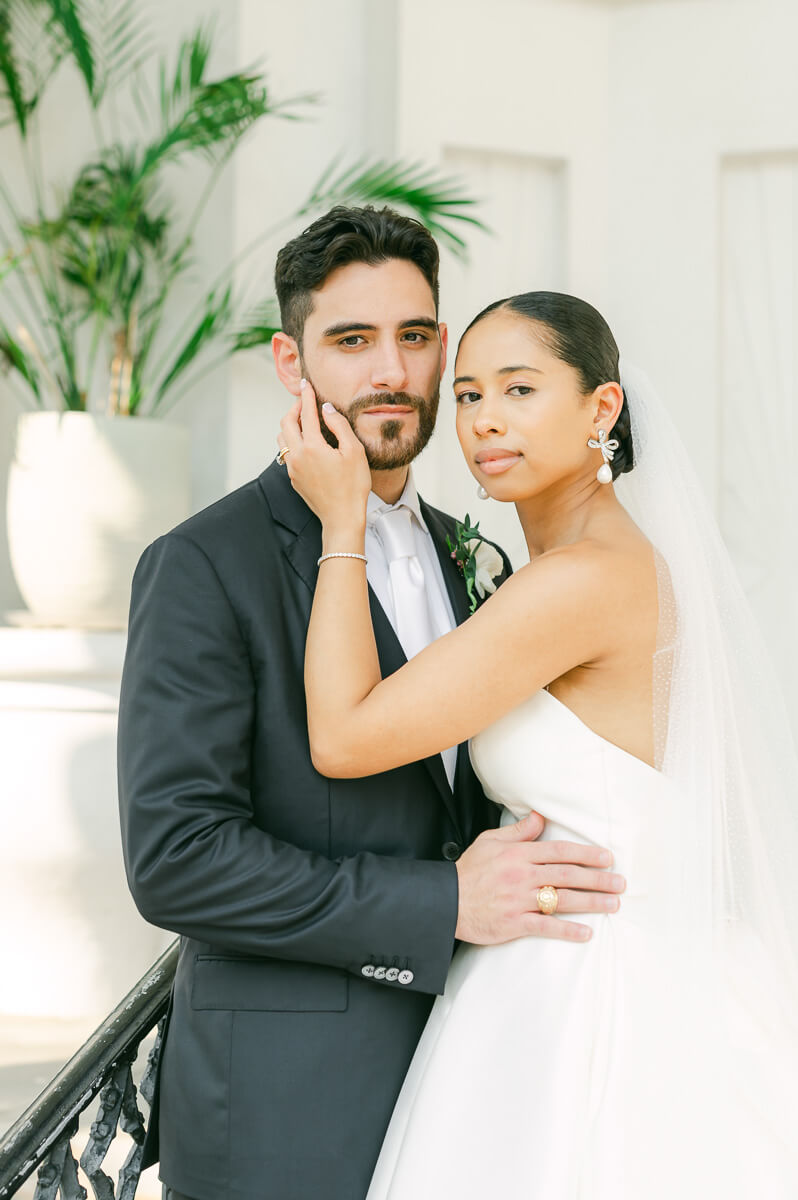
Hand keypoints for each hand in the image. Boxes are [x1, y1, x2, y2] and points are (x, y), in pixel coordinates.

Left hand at [279, 380, 371, 540]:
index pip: (307, 413)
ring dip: (291, 426)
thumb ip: (339, 426)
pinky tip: (307, 445)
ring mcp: (292, 469)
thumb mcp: (354, 452)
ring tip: (305, 423)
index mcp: (312, 446)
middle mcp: (297, 456)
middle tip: (306, 403)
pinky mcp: (293, 479)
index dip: (307, 396)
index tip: (306, 384)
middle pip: (286, 423)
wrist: (342, 518)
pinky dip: (293, 443)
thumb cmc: (353, 486)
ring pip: (283, 439)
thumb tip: (326, 410)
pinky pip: (287, 454)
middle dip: (295, 409)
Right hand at [455, 812, 625, 943]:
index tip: (607, 858)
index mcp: (518, 854)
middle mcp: (522, 875)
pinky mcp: (514, 923)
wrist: (445, 901)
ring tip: (613, 904)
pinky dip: (567, 930)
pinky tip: (586, 932)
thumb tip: (540, 817)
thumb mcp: (490, 841)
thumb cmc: (468, 871)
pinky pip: (545, 927)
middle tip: (620, 883)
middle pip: (568, 875)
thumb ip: (517, 831)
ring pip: (562, 899)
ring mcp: (519, 900)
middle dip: (598, 878)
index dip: (586, 853)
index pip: (559, 851)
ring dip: (591, 902)